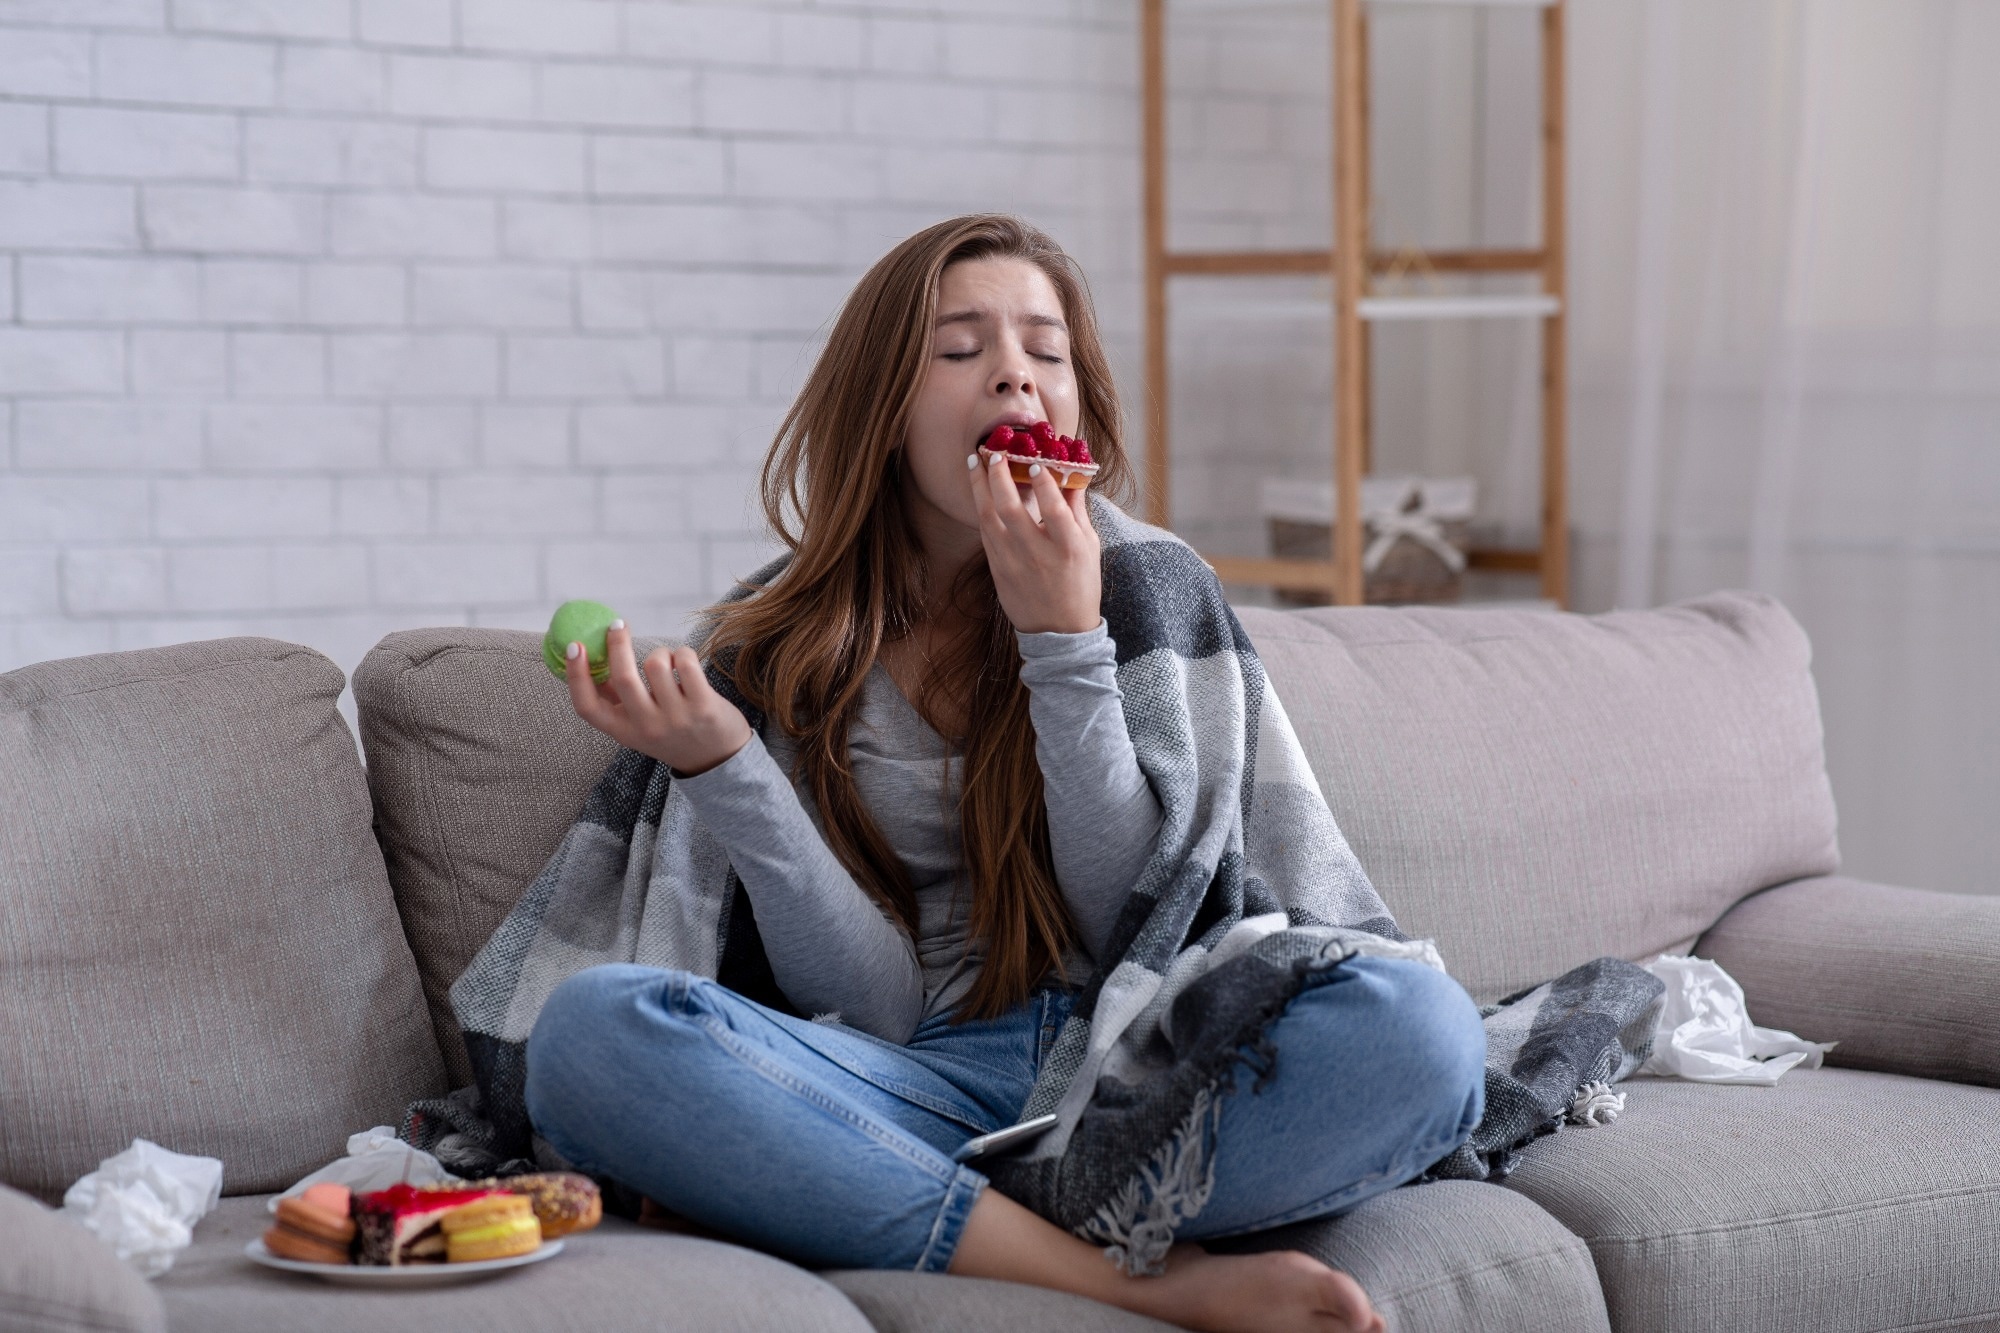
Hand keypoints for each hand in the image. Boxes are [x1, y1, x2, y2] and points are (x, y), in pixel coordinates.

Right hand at [564, 622, 750, 776]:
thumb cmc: (673, 733)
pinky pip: (685, 661)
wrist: (718, 759)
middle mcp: (647, 727)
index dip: (576, 674)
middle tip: (618, 625)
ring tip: (670, 662)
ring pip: (656, 663)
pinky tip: (686, 664)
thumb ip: (616, 700)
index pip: (587, 707)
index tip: (575, 646)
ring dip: (661, 653)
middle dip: (617, 644)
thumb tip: (588, 660)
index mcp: (623, 732)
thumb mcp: (638, 726)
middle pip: (623, 677)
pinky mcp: (704, 706)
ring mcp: (676, 718)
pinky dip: (683, 653)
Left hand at [968, 451, 1101, 634]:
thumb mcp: (1089, 547)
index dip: (1042, 482)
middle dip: (999, 476)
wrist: (1059, 632)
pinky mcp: (997, 570)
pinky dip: (981, 509)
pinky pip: (985, 534)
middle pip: (1011, 509)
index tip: (1034, 461)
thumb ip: (1076, 509)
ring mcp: (1013, 563)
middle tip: (994, 452)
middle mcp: (1038, 554)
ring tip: (975, 463)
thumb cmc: (1081, 585)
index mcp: (1068, 548)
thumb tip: (1071, 472)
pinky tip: (979, 492)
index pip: (1053, 508)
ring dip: (979, 487)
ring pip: (989, 518)